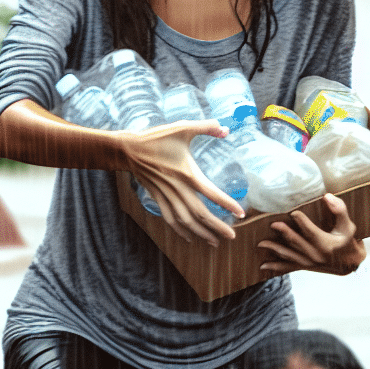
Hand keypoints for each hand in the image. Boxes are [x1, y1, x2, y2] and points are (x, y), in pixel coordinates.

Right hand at [123, 120, 244, 245]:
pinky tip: (190, 237)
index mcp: (187, 173)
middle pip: (199, 213)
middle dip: (217, 226)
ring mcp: (166, 195)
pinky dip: (180, 230)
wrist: (128, 150)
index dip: (227, 204)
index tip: (240, 212)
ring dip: (201, 233)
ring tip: (215, 241)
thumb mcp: (182, 128)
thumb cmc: (156, 138)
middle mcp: (177, 188)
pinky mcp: (158, 198)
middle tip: (232, 235)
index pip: (211, 193)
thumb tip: (226, 128)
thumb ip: (205, 127)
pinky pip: (170, 219)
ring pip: (185, 220)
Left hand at [256, 193, 365, 273]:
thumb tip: (328, 197)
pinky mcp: (305, 266)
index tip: (293, 213)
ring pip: (289, 255)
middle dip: (284, 233)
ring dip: (275, 249)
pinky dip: (276, 267)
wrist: (351, 263)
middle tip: (273, 224)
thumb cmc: (348, 242)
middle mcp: (315, 254)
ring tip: (261, 243)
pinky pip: (289, 267)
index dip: (302, 222)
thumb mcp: (348, 226)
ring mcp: (309, 262)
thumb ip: (340, 211)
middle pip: (297, 243)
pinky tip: (263, 265)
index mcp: (326, 244)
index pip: (312, 231)